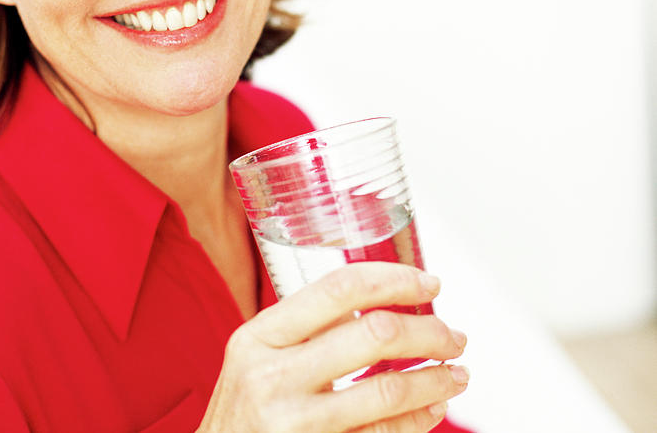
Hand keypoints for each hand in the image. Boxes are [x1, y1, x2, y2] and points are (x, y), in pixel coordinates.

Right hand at [198, 263, 467, 432]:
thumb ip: (303, 330)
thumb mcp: (254, 360)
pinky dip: (419, 418)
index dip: (393, 280)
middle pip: (374, 333)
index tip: (427, 284)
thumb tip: (375, 302)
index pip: (338, 288)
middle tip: (452, 336)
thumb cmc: (243, 413)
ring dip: (436, 378)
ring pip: (389, 388)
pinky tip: (431, 407)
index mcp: (258, 337)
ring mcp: (294, 422)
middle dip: (429, 332)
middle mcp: (272, 376)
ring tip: (455, 372)